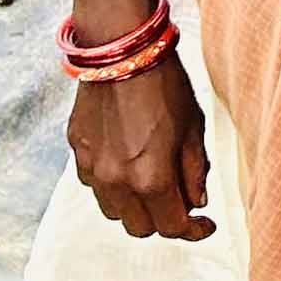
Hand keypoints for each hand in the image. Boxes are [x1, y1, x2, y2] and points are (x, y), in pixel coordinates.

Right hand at [68, 48, 215, 240]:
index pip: (172, 227)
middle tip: (180, 200)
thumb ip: (195, 172)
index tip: (205, 224)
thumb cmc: (165, 84)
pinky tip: (127, 160)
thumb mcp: (194, 129)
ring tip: (151, 180)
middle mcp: (116, 182)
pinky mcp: (76, 151)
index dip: (193, 230)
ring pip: (113, 210)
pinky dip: (112, 183)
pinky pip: (94, 183)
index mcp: (151, 179)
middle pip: (139, 227)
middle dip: (163, 219)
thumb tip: (196, 201)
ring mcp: (92, 168)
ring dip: (135, 205)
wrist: (122, 50)